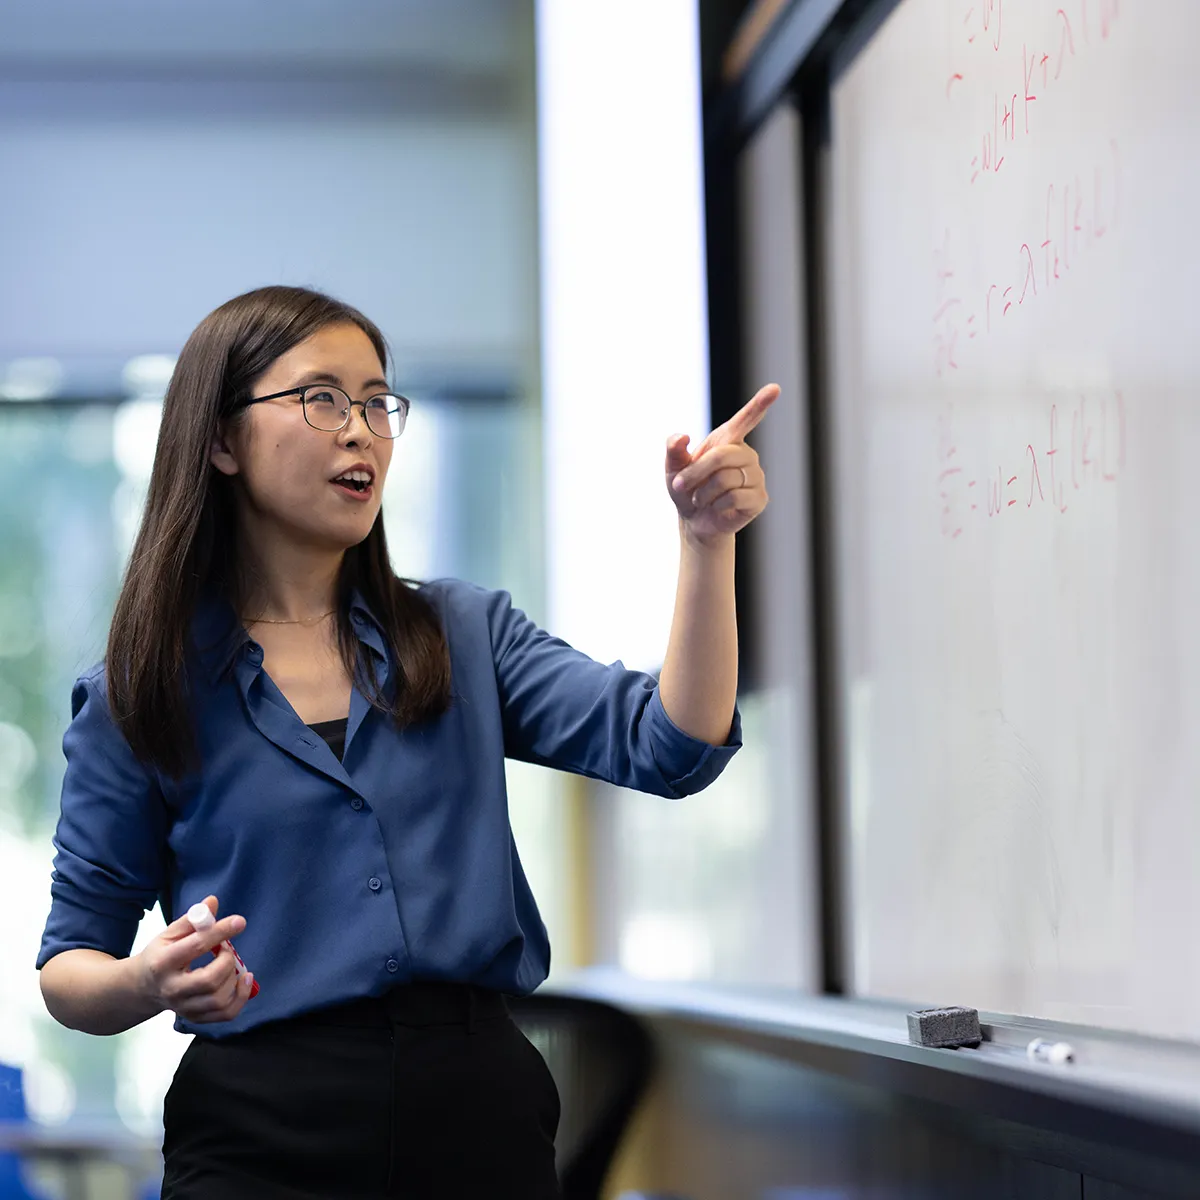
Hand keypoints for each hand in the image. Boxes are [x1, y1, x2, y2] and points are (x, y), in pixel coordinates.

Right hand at [134, 895, 254, 1023]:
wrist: (142, 988)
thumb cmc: (159, 956)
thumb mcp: (169, 934)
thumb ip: (192, 919)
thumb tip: (212, 902)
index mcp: (163, 962)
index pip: (195, 947)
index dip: (220, 932)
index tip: (239, 922)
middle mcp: (172, 989)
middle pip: (209, 980)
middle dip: (227, 961)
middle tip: (226, 949)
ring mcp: (183, 1007)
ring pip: (218, 1000)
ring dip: (234, 978)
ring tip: (231, 963)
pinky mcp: (195, 1017)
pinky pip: (225, 1014)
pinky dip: (241, 997)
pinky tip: (244, 980)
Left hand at [665, 383, 777, 546]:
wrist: (695, 520)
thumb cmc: (687, 489)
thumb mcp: (672, 468)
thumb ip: (673, 450)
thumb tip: (682, 437)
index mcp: (728, 440)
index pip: (746, 418)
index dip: (760, 403)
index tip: (775, 388)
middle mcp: (746, 454)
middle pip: (722, 455)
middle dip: (696, 472)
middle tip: (680, 484)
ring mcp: (756, 476)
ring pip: (727, 479)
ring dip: (704, 492)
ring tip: (702, 498)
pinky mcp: (759, 498)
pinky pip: (735, 496)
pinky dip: (717, 505)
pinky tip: (717, 507)